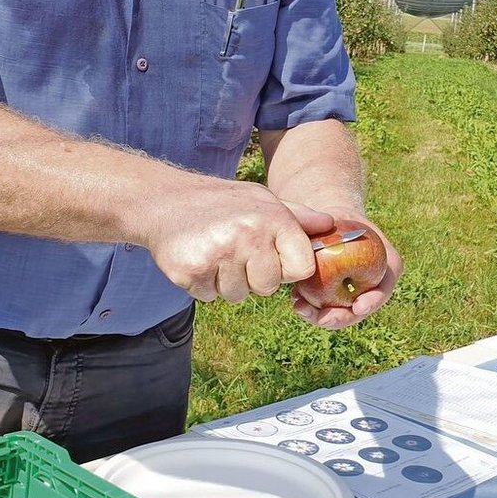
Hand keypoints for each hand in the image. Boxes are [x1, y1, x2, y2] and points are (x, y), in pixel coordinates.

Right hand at [142, 176, 331, 302]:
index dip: (287, 266)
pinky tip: (198, 258)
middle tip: (236, 250)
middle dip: (255, 276)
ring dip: (227, 281)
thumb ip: (299, 217)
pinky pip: (210, 297)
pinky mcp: (191, 272)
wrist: (164, 201)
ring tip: (215, 251)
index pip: (302, 268)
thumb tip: (332, 225)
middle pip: (269, 287)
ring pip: (238, 295)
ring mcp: (218, 255)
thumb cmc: (222, 202)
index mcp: (273, 218)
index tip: (271, 255)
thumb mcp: (263, 200)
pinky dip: (204, 284)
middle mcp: (248, 236)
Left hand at [291, 215, 402, 329]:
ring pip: (340, 315)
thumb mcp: (342, 216)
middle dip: (342, 318)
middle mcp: (373, 286)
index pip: (384, 288)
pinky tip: (296, 302)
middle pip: (360, 310)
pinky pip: (324, 311)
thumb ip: (336, 226)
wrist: (330, 229)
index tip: (358, 306)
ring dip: (320, 317)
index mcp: (387, 266)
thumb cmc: (340, 219)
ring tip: (300, 307)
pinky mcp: (335, 301)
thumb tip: (326, 226)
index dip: (373, 300)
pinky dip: (311, 310)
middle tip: (323, 318)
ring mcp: (354, 296)